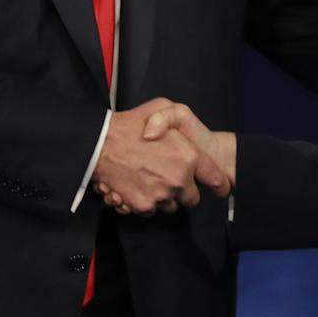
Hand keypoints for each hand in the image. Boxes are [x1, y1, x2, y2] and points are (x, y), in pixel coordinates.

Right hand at [92, 98, 230, 215]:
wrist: (97, 144)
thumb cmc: (130, 124)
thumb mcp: (162, 106)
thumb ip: (180, 121)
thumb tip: (185, 147)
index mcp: (188, 156)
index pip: (214, 178)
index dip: (218, 183)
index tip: (219, 186)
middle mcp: (178, 179)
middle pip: (192, 198)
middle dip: (185, 190)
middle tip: (170, 177)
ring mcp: (160, 194)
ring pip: (172, 206)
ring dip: (165, 197)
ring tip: (151, 180)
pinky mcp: (142, 205)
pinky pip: (152, 211)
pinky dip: (147, 202)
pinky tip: (138, 186)